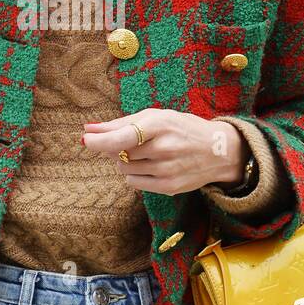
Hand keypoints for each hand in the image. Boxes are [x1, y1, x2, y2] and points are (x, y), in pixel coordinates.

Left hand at [82, 110, 250, 196]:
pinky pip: (134, 182)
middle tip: (132, 141)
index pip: (124, 136)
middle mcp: (163, 148)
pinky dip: (135, 174)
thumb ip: (120, 123)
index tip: (86, 139)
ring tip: (148, 153)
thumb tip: (88, 129)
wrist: (218, 151)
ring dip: (127, 161)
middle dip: (116, 147)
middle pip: (120, 153)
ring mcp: (166, 170)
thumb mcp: (155, 117)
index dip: (101, 140)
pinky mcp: (168, 187)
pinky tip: (151, 165)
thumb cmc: (181, 128)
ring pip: (124, 169)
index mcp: (160, 125)